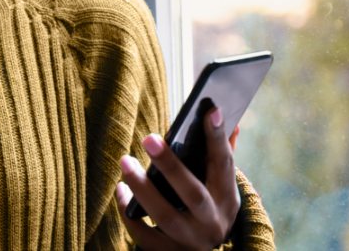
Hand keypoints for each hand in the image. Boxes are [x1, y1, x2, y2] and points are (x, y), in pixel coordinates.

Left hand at [115, 108, 241, 250]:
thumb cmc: (210, 207)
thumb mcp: (222, 185)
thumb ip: (220, 153)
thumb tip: (220, 113)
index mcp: (228, 198)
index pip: (225, 164)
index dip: (218, 138)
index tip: (210, 110)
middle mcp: (212, 222)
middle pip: (193, 194)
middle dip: (170, 166)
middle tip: (148, 138)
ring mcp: (191, 242)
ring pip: (166, 216)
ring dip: (143, 189)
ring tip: (126, 162)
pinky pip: (145, 236)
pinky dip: (129, 214)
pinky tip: (120, 190)